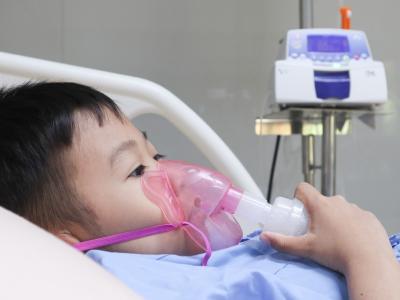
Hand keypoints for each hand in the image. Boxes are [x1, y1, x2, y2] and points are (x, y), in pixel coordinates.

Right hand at [260, 182, 392, 273]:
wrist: (370, 262)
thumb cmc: (336, 253)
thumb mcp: (305, 248)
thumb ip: (282, 242)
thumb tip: (264, 237)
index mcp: (320, 205)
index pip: (302, 188)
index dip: (297, 196)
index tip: (298, 211)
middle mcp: (337, 202)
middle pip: (321, 201)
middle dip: (316, 213)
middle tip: (316, 232)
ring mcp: (355, 208)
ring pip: (339, 209)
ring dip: (334, 218)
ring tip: (335, 238)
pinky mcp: (369, 217)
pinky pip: (355, 216)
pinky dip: (352, 225)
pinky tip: (352, 240)